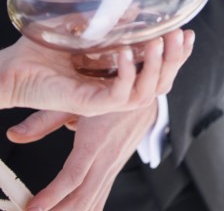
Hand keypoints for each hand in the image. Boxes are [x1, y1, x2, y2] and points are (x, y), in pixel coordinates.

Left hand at [0, 29, 193, 115]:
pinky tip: (126, 51)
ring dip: (156, 66)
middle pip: (160, 82)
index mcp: (115, 74)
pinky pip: (117, 96)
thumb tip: (133, 6)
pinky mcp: (88, 104)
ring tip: (160, 40)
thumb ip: (108, 21)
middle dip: (176, 58)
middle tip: (181, 33)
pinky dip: (126, 74)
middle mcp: (113, 89)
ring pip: (146, 92)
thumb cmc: (40, 51)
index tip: (188, 34)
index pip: (156, 70)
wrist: (11, 68)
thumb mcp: (83, 27)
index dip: (177, 55)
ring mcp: (102, 99)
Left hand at [9, 103, 159, 210]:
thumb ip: (44, 120)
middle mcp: (106, 157)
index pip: (73, 175)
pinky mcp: (115, 167)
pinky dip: (89, 209)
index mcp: (95, 139)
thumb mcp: (75, 98)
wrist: (144, 89)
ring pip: (93, 200)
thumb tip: (14, 134)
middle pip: (83, 197)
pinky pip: (101, 195)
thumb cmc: (109, 90)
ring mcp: (113, 165)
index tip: (33, 208)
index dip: (52, 195)